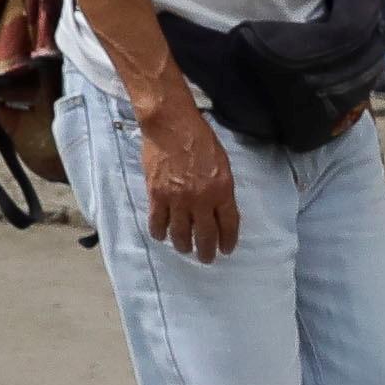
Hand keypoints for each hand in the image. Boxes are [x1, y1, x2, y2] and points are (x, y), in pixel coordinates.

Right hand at [133, 84, 239, 263]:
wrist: (172, 125)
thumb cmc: (200, 139)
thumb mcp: (222, 164)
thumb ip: (222, 189)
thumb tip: (219, 209)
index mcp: (222, 190)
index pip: (228, 225)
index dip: (227, 241)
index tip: (226, 250)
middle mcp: (201, 199)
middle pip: (205, 235)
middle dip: (206, 251)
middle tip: (206, 259)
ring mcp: (177, 199)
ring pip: (180, 234)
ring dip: (183, 246)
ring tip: (185, 249)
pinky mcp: (156, 195)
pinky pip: (157, 223)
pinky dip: (160, 233)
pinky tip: (162, 236)